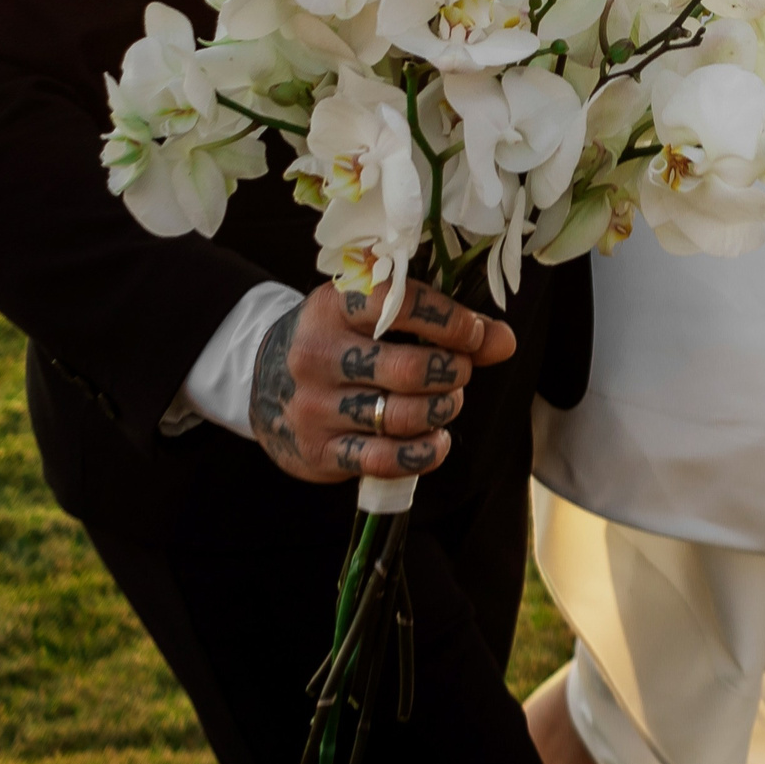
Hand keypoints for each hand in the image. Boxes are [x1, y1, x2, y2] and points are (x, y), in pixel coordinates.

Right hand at [246, 281, 516, 483]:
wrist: (261, 382)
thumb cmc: (340, 340)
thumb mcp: (376, 316)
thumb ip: (444, 323)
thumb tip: (503, 341)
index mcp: (334, 307)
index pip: (399, 304)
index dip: (450, 320)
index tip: (475, 332)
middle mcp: (318, 355)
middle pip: (409, 369)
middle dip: (452, 372)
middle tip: (459, 371)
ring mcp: (314, 407)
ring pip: (402, 415)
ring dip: (442, 410)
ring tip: (447, 402)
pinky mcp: (319, 451)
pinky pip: (385, 459)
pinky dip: (425, 452)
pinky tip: (436, 439)